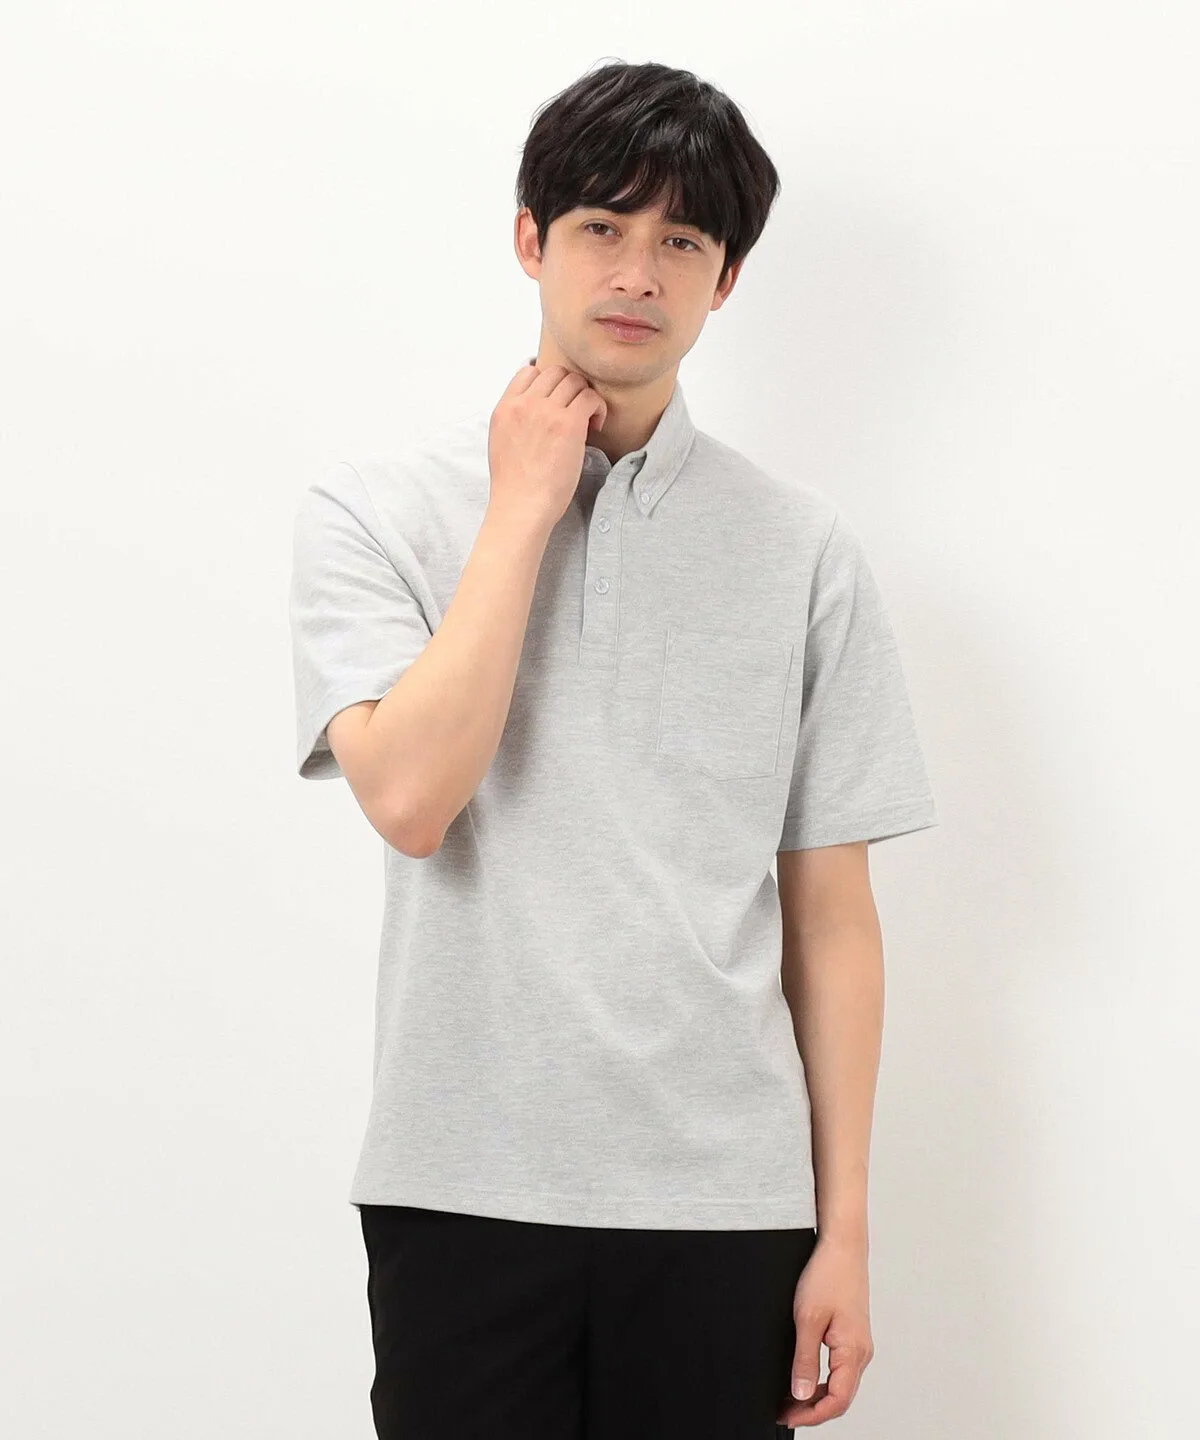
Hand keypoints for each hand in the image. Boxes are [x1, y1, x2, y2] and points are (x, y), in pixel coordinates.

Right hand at [487, 361, 608, 531]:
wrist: (521, 506)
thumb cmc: (515, 485)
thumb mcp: (502, 442)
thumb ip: (516, 419)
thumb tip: (537, 409)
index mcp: (505, 408)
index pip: (528, 371)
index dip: (548, 383)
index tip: (557, 401)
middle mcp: (524, 404)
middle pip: (555, 372)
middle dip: (570, 388)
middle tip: (575, 411)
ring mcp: (546, 411)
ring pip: (575, 381)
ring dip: (585, 397)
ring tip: (587, 421)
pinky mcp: (568, 424)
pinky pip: (591, 398)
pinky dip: (598, 408)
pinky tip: (595, 427)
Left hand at [775, 1234, 873, 1427]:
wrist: (842, 1246)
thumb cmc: (829, 1274)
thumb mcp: (808, 1319)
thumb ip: (805, 1360)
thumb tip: (800, 1393)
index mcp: (853, 1351)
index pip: (837, 1401)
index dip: (811, 1415)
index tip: (788, 1417)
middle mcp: (861, 1352)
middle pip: (840, 1397)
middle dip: (812, 1410)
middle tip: (783, 1411)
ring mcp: (858, 1344)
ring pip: (840, 1384)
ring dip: (816, 1396)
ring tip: (789, 1398)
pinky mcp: (852, 1335)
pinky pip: (839, 1369)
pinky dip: (822, 1379)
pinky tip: (804, 1377)